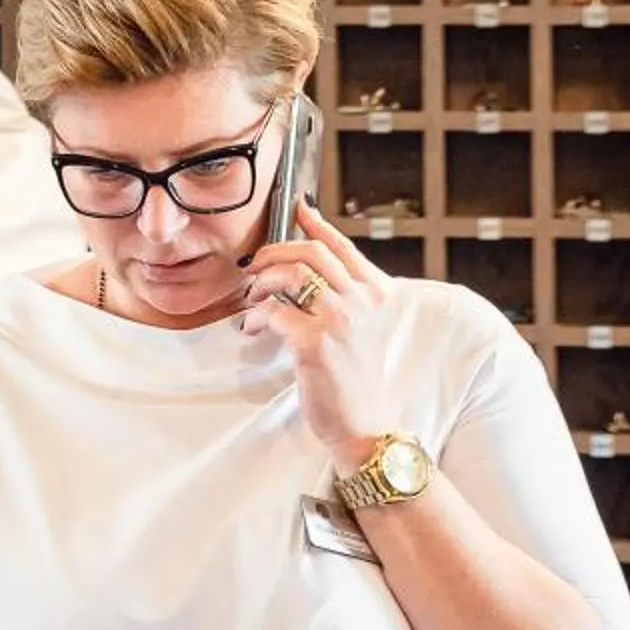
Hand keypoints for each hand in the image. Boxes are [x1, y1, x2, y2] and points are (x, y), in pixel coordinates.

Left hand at [236, 201, 401, 458]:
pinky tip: (254, 328)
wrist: (365, 423)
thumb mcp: (358, 328)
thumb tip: (306, 265)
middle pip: (311, 251)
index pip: (342, 245)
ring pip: (291, 272)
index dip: (316, 222)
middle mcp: (362, 300)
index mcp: (376, 292)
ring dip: (262, 282)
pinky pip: (274, 311)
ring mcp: (340, 319)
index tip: (298, 205)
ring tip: (253, 299)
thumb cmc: (355, 377)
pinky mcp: (315, 342)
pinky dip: (256, 316)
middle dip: (274, 252)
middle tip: (255, 268)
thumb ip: (341, 295)